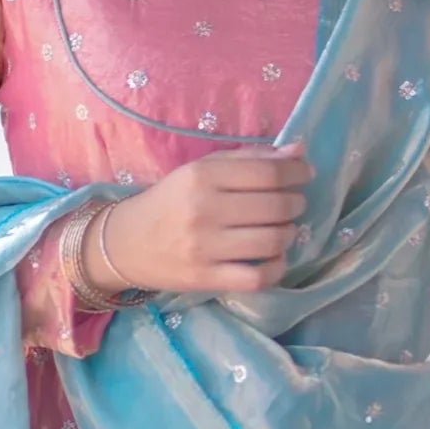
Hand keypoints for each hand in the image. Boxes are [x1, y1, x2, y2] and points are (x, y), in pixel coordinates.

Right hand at [90, 142, 312, 297]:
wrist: (125, 244)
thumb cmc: (170, 202)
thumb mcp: (202, 170)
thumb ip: (249, 158)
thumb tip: (299, 150)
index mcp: (202, 176)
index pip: (268, 172)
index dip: (297, 173)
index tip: (305, 174)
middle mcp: (204, 210)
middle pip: (276, 206)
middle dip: (295, 203)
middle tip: (292, 204)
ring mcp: (205, 247)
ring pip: (273, 241)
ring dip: (289, 234)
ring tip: (282, 229)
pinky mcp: (206, 278)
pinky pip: (259, 277)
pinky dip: (277, 267)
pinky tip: (274, 258)